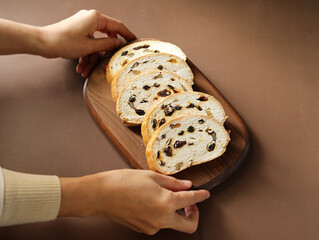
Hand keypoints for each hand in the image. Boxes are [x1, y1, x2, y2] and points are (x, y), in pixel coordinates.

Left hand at [40, 9, 135, 76]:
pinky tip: (80, 67)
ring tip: (85, 70)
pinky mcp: (77, 31)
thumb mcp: (90, 46)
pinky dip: (85, 55)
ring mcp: (83, 25)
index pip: (117, 26)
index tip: (135, 41)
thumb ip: (107, 44)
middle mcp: (90, 18)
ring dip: (91, 58)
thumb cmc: (64, 42)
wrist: (43, 42)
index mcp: (95, 18)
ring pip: (95, 43)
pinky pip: (87, 43)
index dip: (127, 34)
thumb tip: (118, 43)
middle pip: (106, 36)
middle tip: (108, 62)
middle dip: (103, 53)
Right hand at [59, 169, 209, 234]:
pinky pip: (159, 223)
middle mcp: (162, 219)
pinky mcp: (143, 229)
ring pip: (173, 223)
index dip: (201, 196)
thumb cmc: (123, 181)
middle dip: (194, 214)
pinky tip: (152, 201)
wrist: (101, 195)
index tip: (205, 194)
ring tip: (165, 195)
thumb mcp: (151, 176)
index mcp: (166, 202)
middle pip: (189, 225)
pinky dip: (162, 214)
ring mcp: (152, 227)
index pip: (191, 200)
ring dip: (175, 211)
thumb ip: (173, 183)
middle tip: (190, 202)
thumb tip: (187, 186)